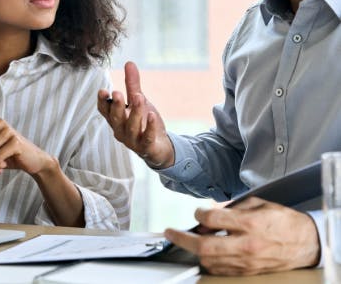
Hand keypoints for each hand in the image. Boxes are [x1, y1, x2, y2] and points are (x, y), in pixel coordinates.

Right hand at [97, 61, 173, 167]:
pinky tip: (153, 115)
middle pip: (115, 119)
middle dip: (116, 106)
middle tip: (117, 93)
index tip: (103, 90)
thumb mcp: (138, 100)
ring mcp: (133, 140)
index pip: (104, 110)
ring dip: (134, 112)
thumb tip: (129, 62)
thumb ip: (132, 84)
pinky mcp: (146, 147)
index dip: (102, 102)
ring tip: (139, 97)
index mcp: (116, 118)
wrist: (159, 146)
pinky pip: (146, 138)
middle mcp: (121, 130)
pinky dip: (150, 127)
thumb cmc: (144, 122)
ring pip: (131, 127)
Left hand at [164, 197, 320, 275]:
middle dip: (183, 239)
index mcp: (249, 223)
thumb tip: (208, 215)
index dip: (199, 214)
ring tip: (186, 240)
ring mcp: (246, 262)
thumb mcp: (256, 203)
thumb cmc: (281, 220)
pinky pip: (221, 270)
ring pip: (210, 261)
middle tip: (170, 232)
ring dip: (193, 251)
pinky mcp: (247, 272)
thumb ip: (230, 209)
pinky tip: (202, 252)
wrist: (304, 243)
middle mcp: (246, 245)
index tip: (197, 212)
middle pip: (205, 246)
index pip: (213, 219)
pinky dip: (207, 261)